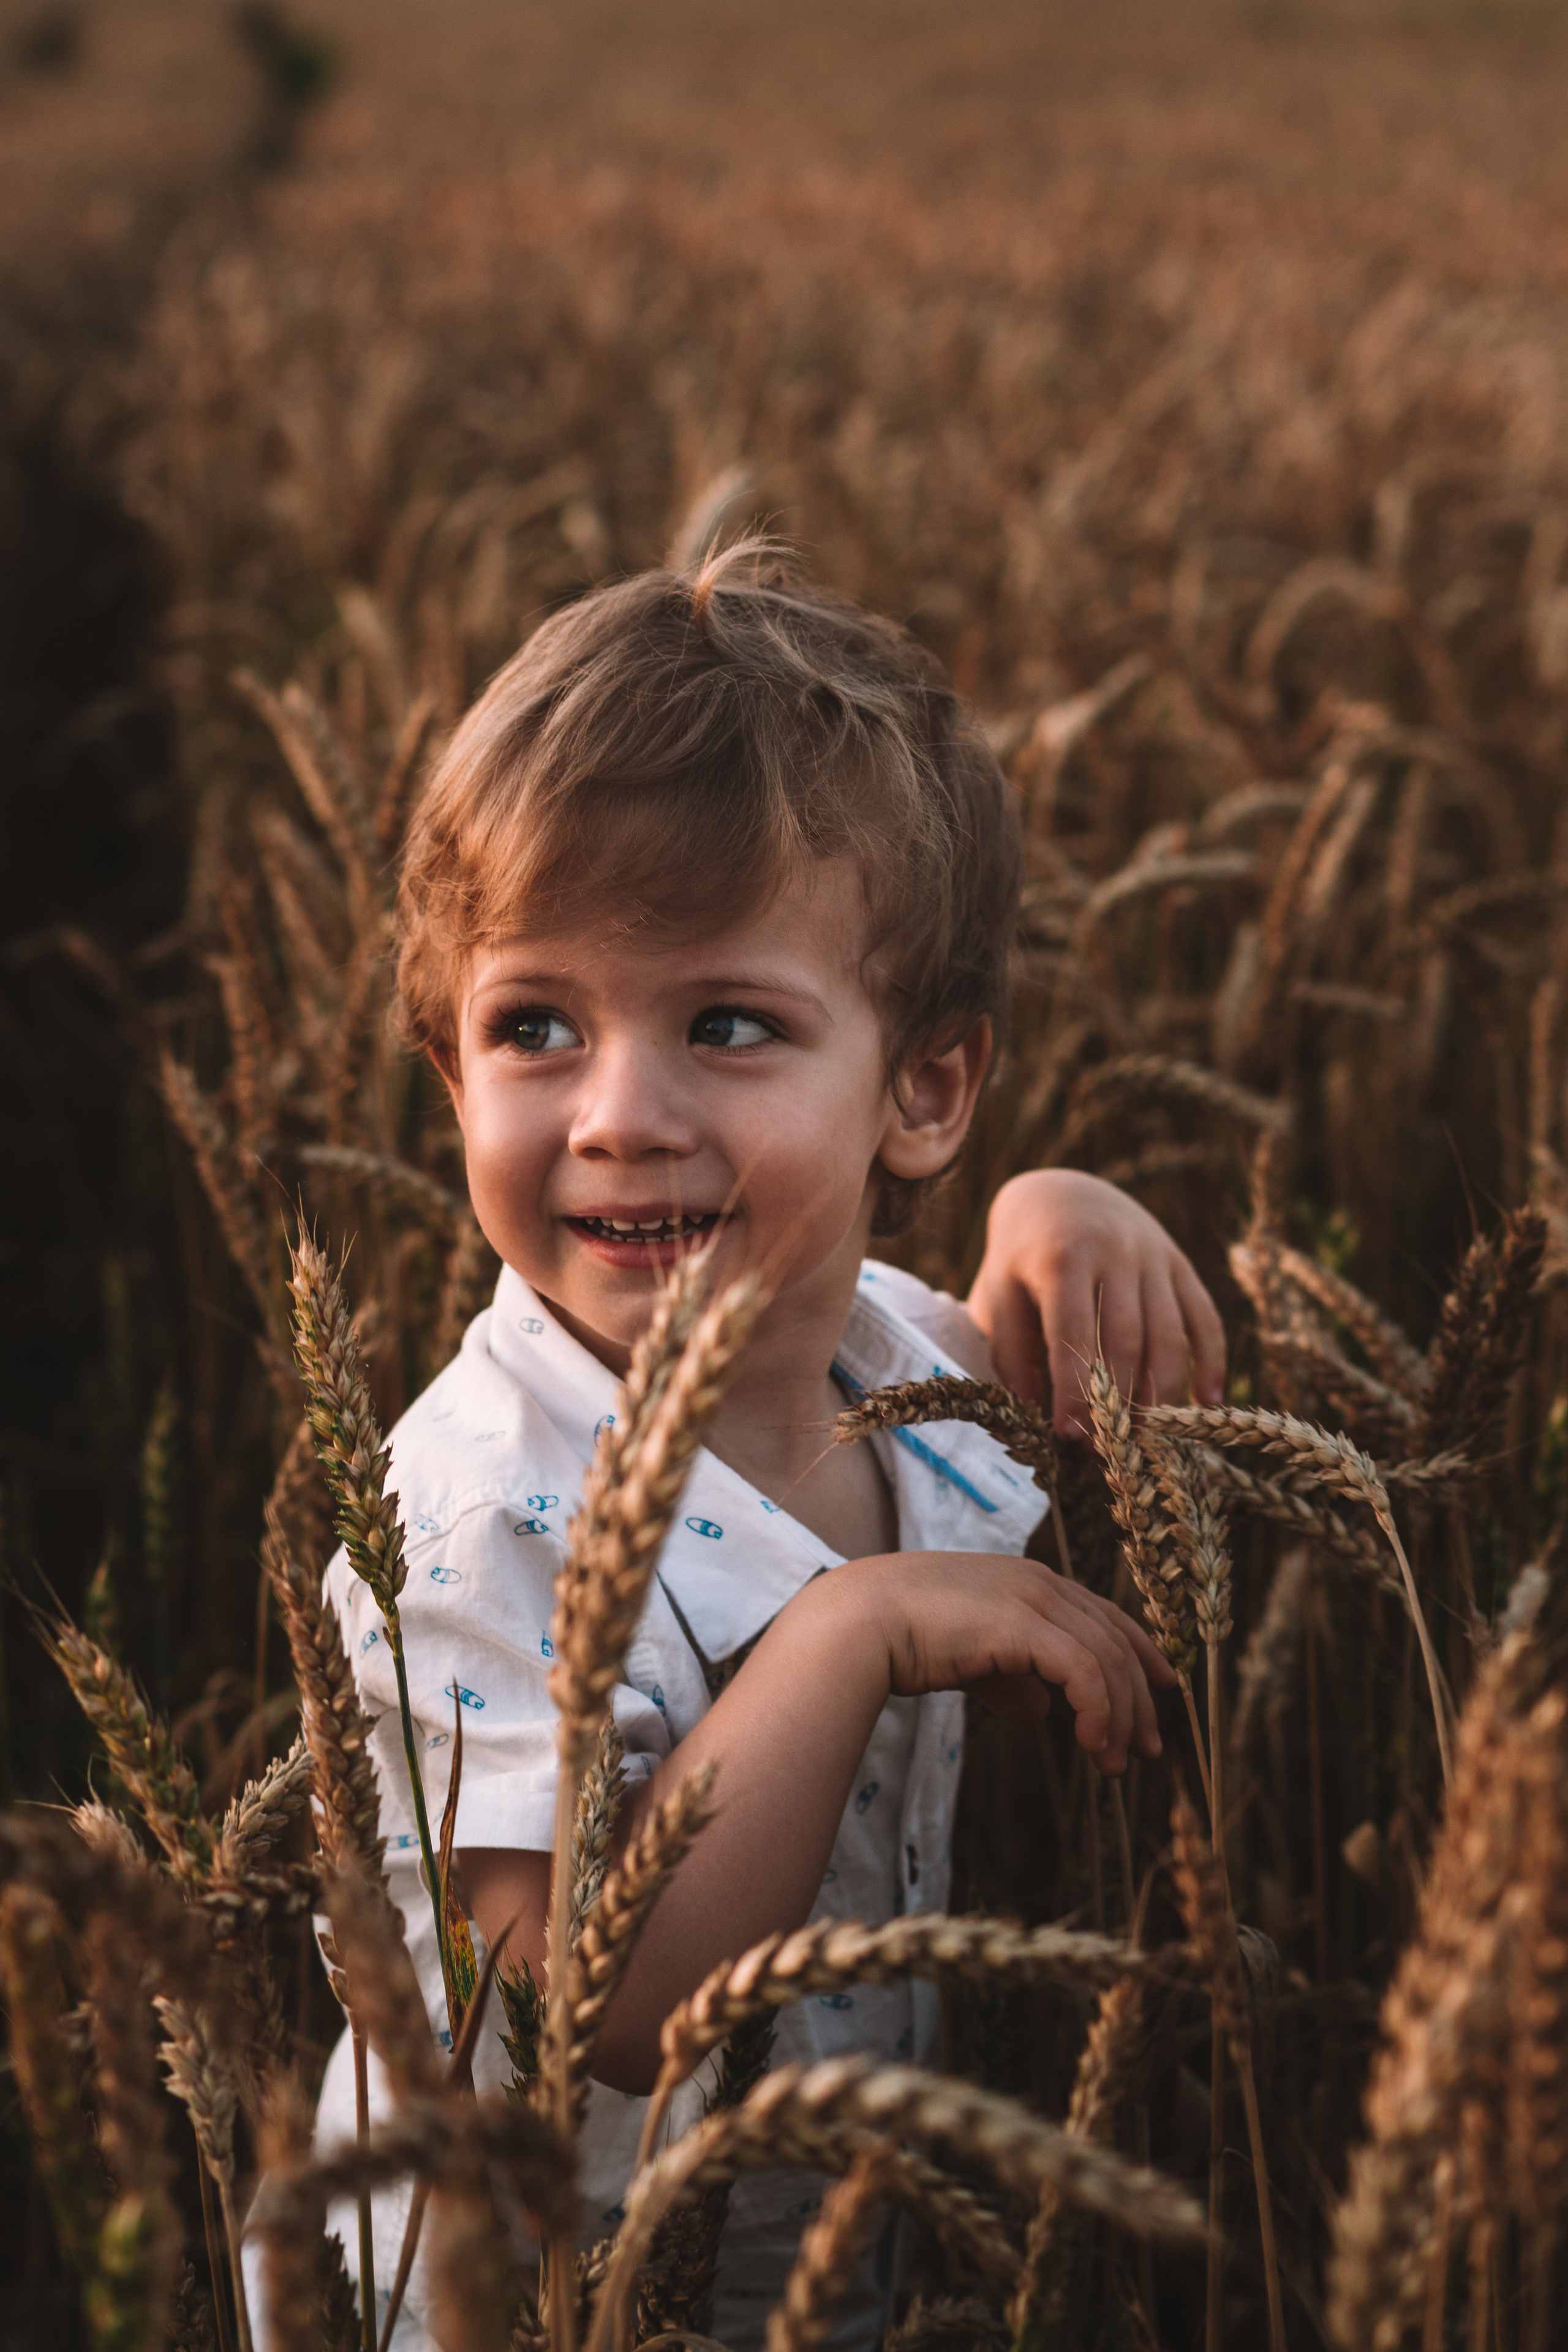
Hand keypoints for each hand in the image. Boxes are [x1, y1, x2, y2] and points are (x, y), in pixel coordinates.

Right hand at [829, 1549, 1175, 1772]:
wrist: (857, 1623)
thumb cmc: (903, 1636)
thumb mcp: (970, 1659)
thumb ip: (1008, 1679)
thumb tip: (1040, 1713)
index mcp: (1028, 1582)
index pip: (1103, 1615)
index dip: (1138, 1652)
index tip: (1162, 1690)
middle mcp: (1039, 1583)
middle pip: (1114, 1640)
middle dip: (1139, 1698)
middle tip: (1147, 1750)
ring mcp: (1032, 1599)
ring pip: (1105, 1658)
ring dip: (1119, 1716)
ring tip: (1114, 1766)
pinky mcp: (1022, 1625)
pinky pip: (1083, 1671)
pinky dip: (1097, 1709)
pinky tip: (1092, 1745)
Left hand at [967, 1168, 1224, 1437]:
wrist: (1062, 1194)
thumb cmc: (1022, 1257)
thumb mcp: (1000, 1291)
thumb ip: (1009, 1347)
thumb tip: (1029, 1410)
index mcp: (1061, 1256)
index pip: (1072, 1330)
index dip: (1073, 1386)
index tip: (1070, 1436)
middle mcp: (1114, 1251)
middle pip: (1126, 1337)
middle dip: (1119, 1399)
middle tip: (1110, 1448)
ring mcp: (1154, 1256)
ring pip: (1169, 1333)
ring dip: (1162, 1391)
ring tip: (1148, 1440)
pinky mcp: (1181, 1264)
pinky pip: (1204, 1317)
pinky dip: (1211, 1361)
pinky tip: (1205, 1403)